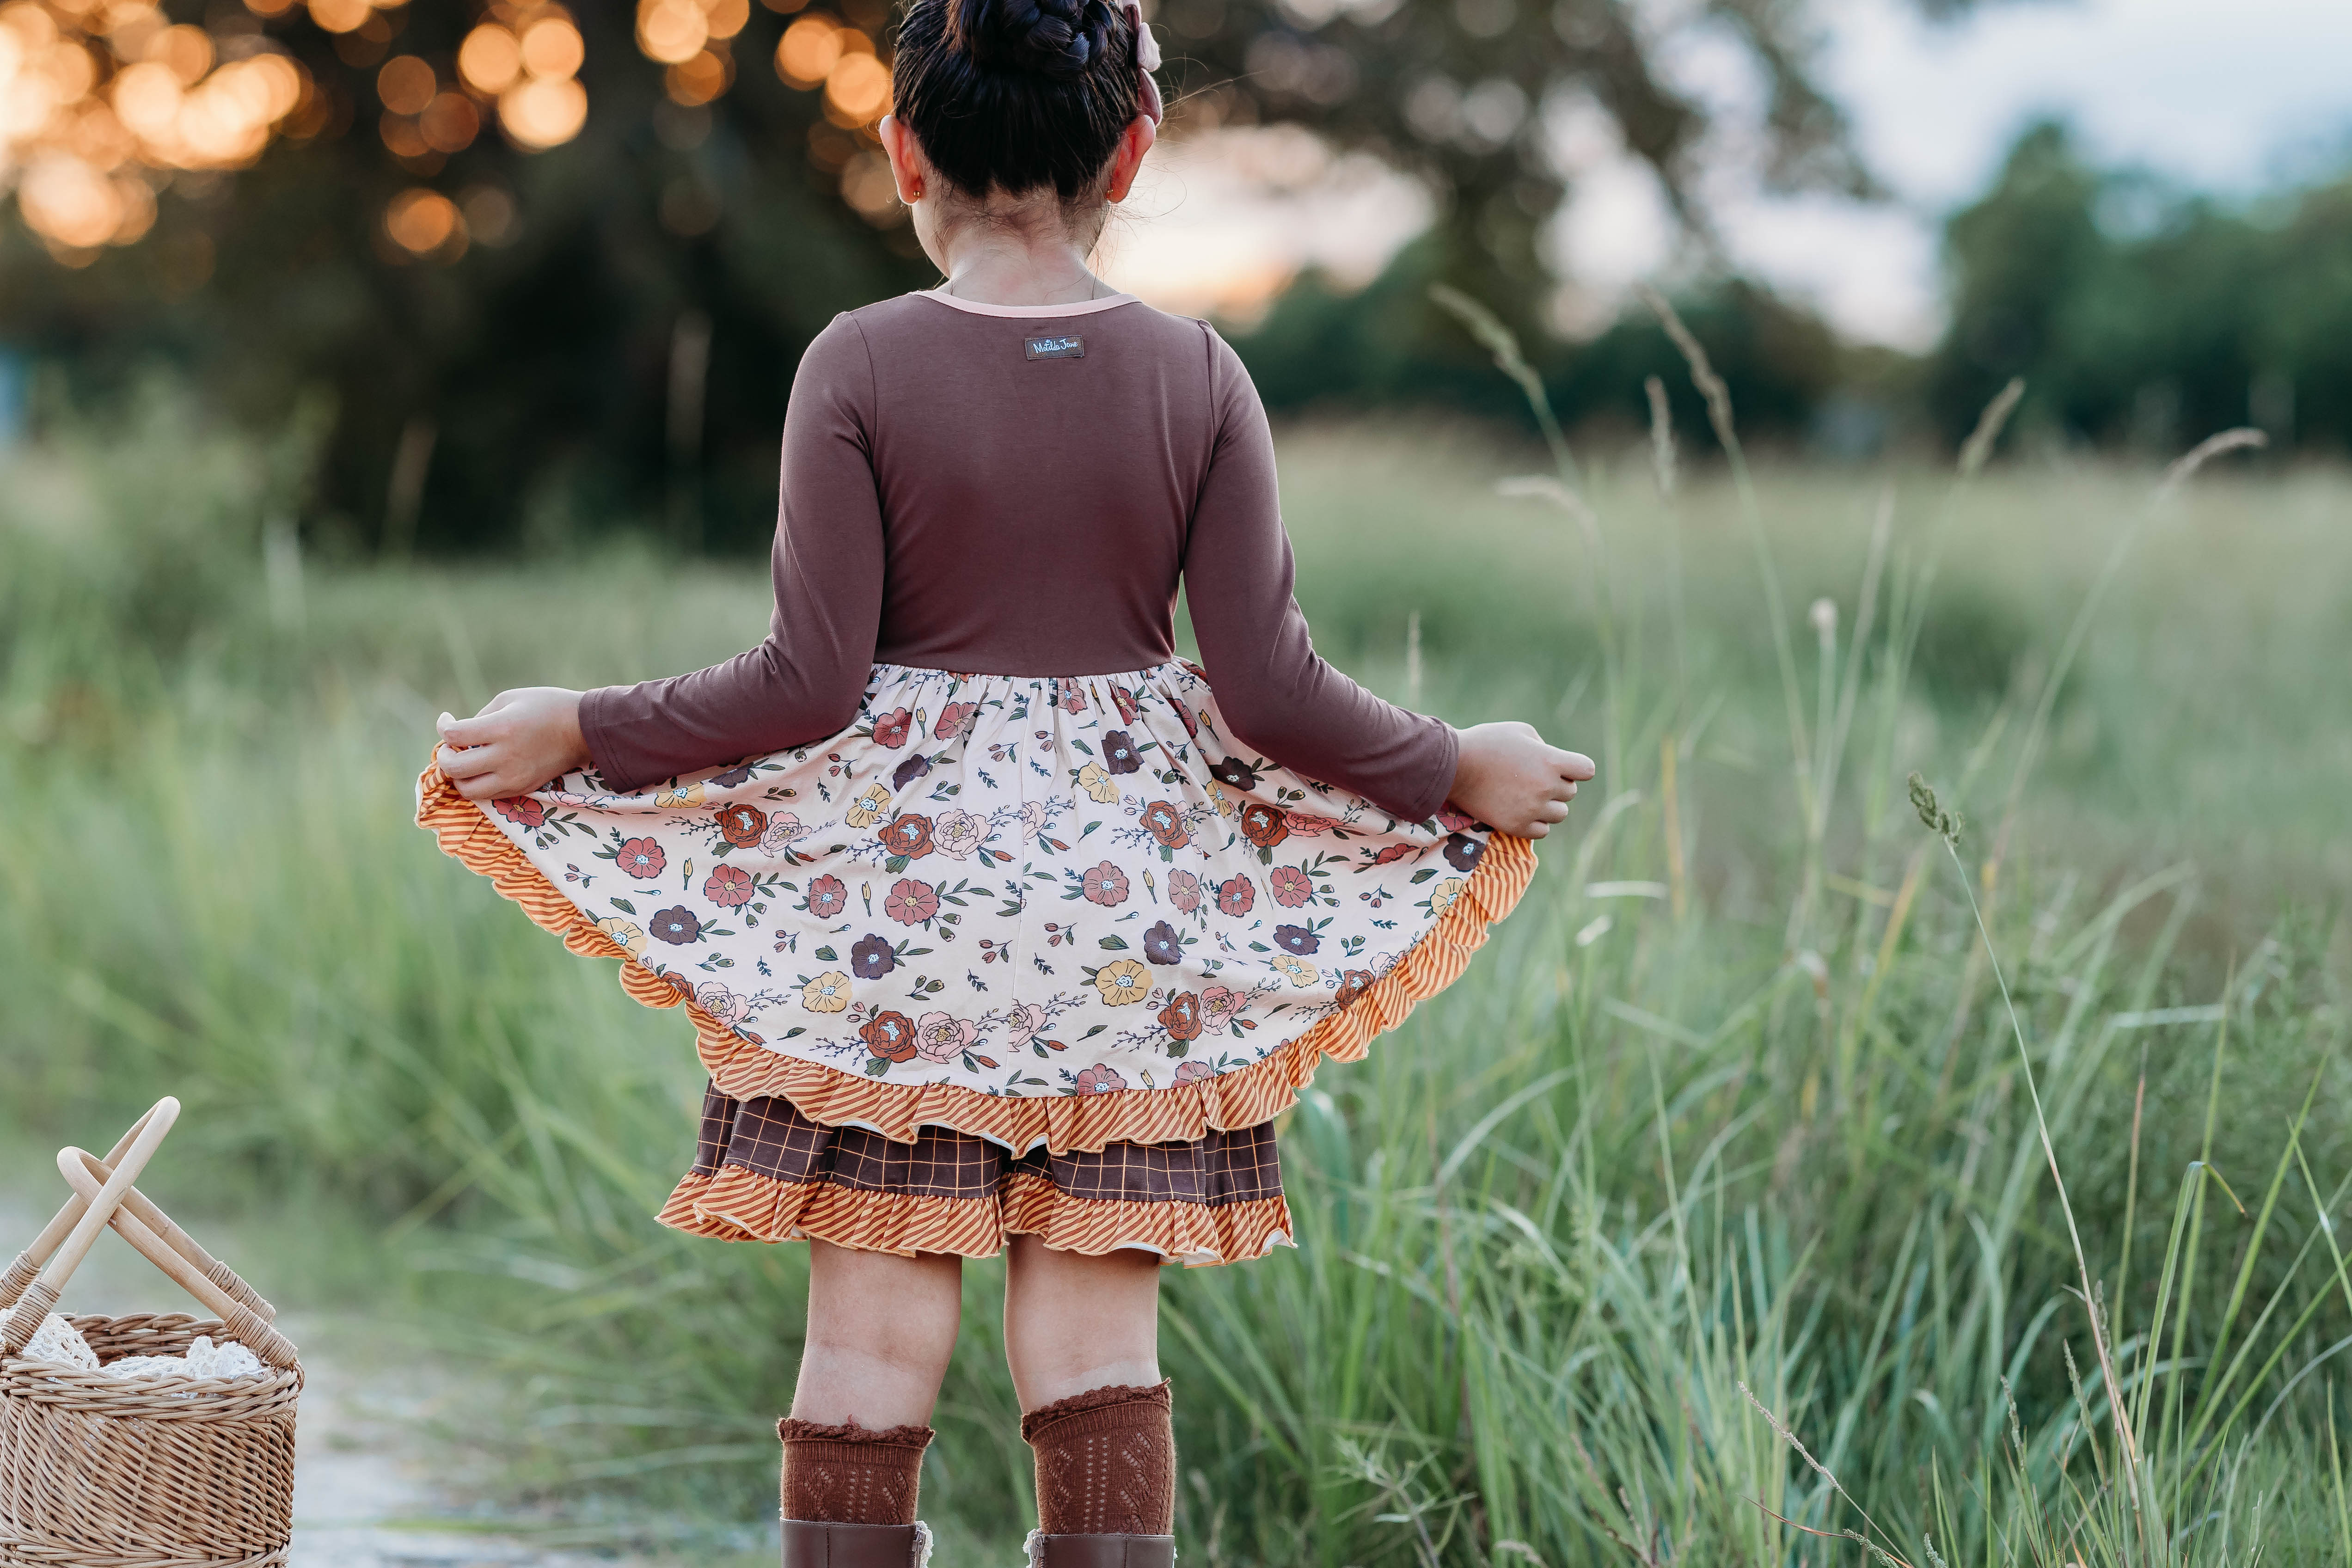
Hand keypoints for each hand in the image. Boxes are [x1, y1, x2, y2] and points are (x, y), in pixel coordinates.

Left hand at [435, 688, 588, 800]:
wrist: (583, 729)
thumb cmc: (546, 706)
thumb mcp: (509, 699)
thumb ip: (480, 717)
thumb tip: (460, 735)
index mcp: (502, 728)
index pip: (454, 735)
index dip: (443, 726)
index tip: (447, 720)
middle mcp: (506, 757)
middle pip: (454, 768)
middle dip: (444, 756)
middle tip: (451, 746)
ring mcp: (515, 777)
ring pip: (467, 790)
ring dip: (459, 776)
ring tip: (465, 761)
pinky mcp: (523, 788)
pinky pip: (488, 795)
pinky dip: (478, 783)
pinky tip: (484, 768)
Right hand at [1445, 721, 1595, 838]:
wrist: (1454, 766)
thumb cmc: (1487, 742)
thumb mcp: (1521, 731)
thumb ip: (1543, 746)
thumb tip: (1553, 761)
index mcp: (1551, 761)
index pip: (1586, 770)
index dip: (1576, 768)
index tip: (1562, 767)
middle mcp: (1546, 787)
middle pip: (1570, 792)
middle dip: (1557, 785)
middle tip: (1533, 779)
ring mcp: (1532, 809)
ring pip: (1559, 814)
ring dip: (1548, 806)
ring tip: (1527, 796)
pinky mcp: (1517, 826)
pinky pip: (1542, 831)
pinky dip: (1536, 823)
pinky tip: (1521, 811)